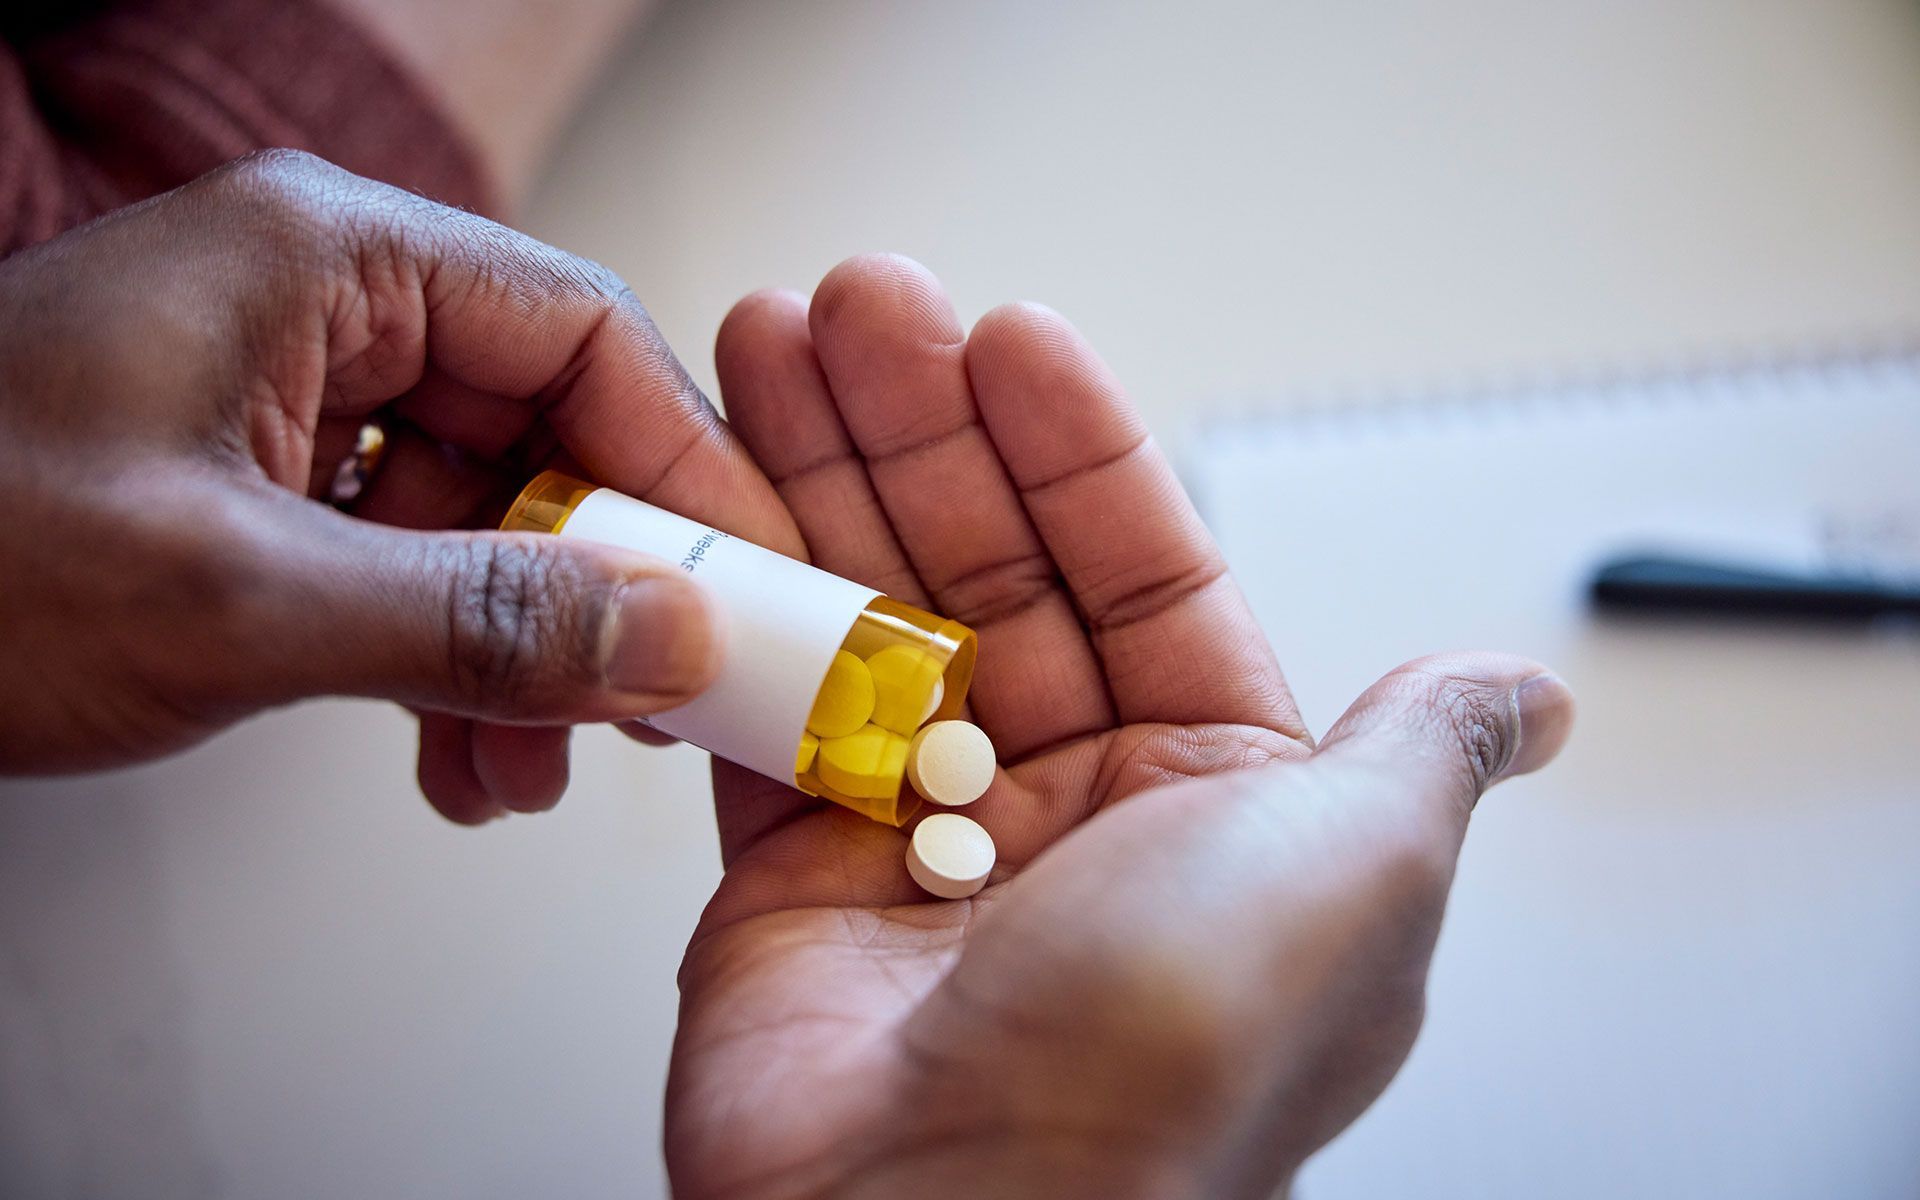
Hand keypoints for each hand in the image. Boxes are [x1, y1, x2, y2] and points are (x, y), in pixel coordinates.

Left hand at [0, 150, 795, 822]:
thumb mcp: (236, 600)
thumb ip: (476, 620)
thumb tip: (665, 634)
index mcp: (323, 263)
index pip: (582, 333)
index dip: (686, 465)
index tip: (746, 581)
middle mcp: (320, 309)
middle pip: (545, 426)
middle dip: (597, 584)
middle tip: (648, 694)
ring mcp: (286, 393)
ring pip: (483, 507)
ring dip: (522, 645)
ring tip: (525, 762)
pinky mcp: (259, 478)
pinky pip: (408, 553)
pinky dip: (445, 657)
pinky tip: (452, 748)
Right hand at [664, 256, 1575, 1197]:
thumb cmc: (1171, 1069)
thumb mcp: (1356, 868)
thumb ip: (1420, 749)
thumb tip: (1525, 694)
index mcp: (1218, 802)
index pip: (1148, 574)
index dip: (1077, 447)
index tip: (1005, 340)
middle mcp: (1077, 817)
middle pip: (994, 575)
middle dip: (925, 434)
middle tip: (860, 314)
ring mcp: (929, 840)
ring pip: (874, 623)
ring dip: (819, 485)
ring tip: (770, 353)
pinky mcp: (799, 875)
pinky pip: (766, 710)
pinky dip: (735, 607)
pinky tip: (712, 499)